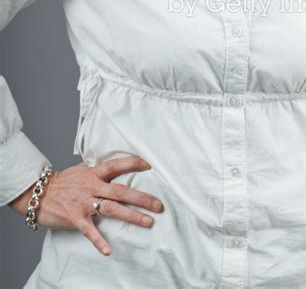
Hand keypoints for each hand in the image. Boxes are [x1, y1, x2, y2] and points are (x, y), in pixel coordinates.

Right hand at [8, 155, 163, 255]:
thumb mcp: (82, 170)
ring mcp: (84, 203)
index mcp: (94, 173)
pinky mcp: (75, 218)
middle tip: (159, 205)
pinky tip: (109, 250)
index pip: (117, 164)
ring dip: (131, 216)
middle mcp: (92, 186)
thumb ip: (99, 170)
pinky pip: (89, 231)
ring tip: (148, 222)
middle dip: (142, 198)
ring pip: (112, 209)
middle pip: (121, 191)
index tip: (149, 166)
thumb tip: (117, 166)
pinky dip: (99, 241)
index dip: (133, 163)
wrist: (39, 193)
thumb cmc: (63, 182)